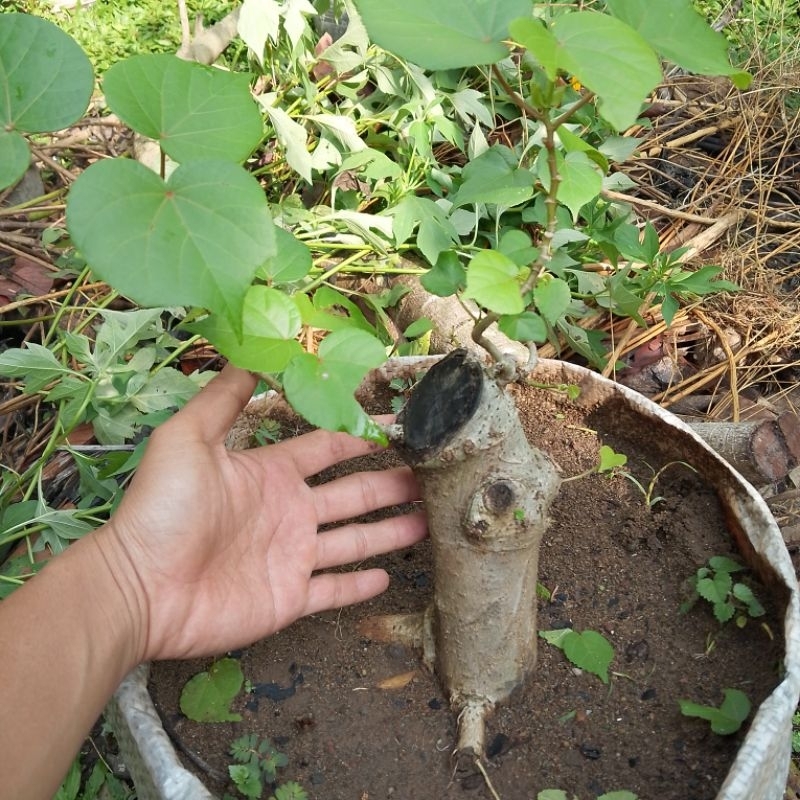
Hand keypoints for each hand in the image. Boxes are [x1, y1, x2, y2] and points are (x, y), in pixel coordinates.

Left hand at [99, 365, 426, 661]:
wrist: (141, 587)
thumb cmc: (163, 510)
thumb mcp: (187, 438)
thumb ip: (222, 398)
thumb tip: (248, 353)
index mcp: (271, 474)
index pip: (327, 448)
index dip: (360, 433)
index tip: (396, 422)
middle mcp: (288, 512)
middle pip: (352, 493)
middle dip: (390, 482)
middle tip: (428, 472)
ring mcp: (292, 557)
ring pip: (354, 540)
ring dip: (389, 530)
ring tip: (427, 520)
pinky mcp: (290, 599)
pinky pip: (333, 590)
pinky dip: (359, 586)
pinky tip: (387, 577)